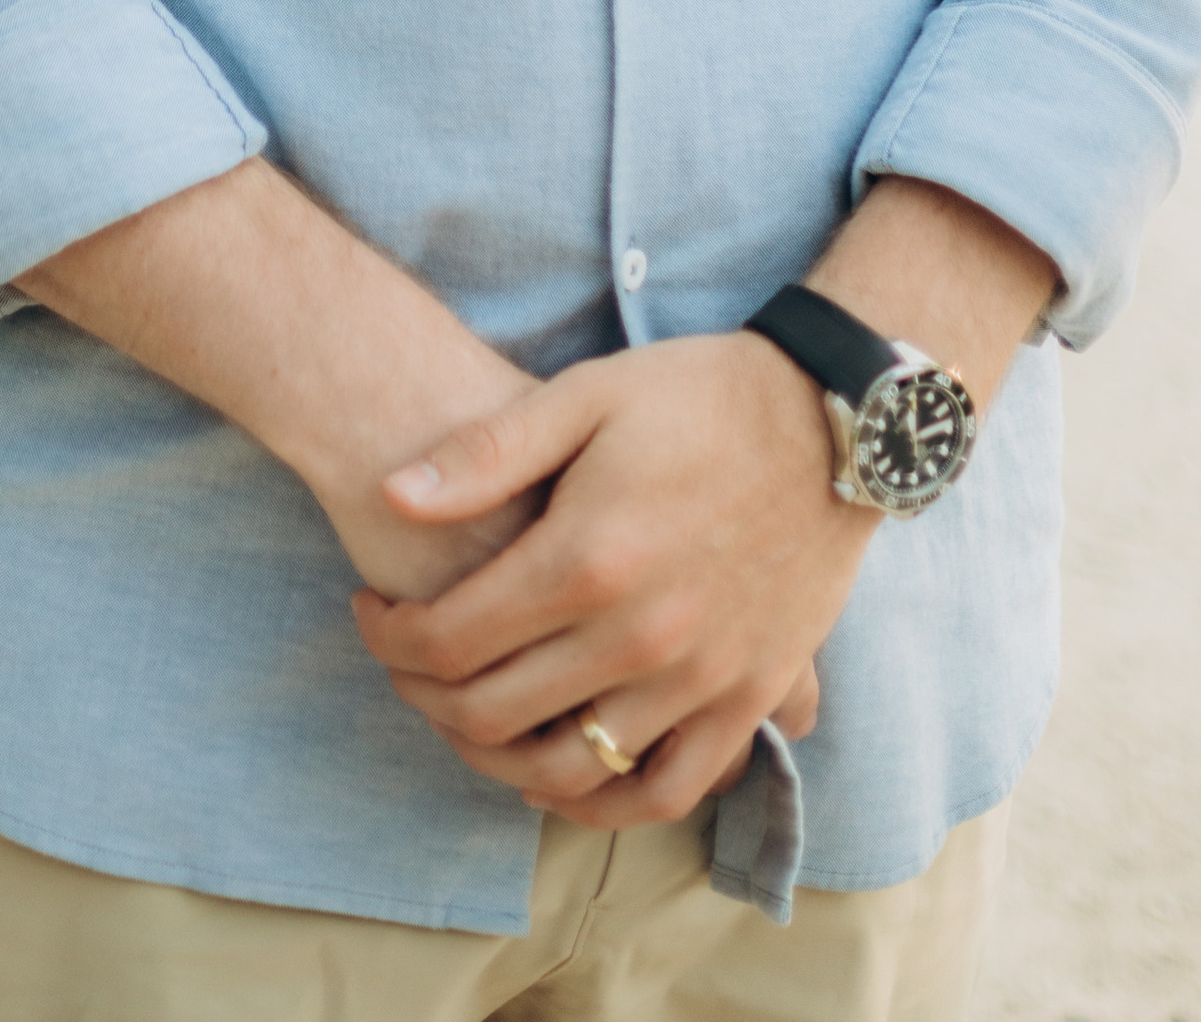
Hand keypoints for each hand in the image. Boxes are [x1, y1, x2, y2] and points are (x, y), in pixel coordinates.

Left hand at [350, 334, 870, 829]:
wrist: (829, 419)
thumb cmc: (695, 396)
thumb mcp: (583, 397)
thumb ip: (486, 454)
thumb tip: (391, 494)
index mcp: (586, 558)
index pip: (449, 639)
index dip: (389, 637)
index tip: (371, 612)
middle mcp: (639, 637)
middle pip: (492, 713)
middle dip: (423, 696)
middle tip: (405, 661)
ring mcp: (700, 679)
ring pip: (568, 769)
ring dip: (495, 754)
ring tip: (467, 712)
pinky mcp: (749, 698)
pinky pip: (667, 792)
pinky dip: (603, 803)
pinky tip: (559, 775)